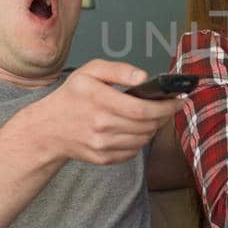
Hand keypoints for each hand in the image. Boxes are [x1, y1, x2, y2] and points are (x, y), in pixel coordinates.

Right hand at [24, 59, 183, 165]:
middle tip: (170, 107)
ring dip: (153, 128)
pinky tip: (134, 129)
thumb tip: (144, 77)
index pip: (143, 108)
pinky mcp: (102, 158)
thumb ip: (119, 70)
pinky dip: (139, 141)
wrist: (48, 128)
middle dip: (164, 116)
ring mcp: (101, 144)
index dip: (166, 106)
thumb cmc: (72, 96)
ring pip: (143, 139)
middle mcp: (100, 124)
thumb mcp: (90, 71)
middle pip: (147, 125)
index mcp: (99, 99)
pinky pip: (133, 151)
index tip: (179, 101)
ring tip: (152, 117)